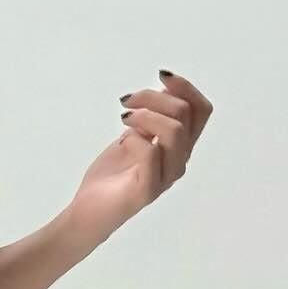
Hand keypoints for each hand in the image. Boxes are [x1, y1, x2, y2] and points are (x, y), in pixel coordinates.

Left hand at [67, 69, 212, 247]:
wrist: (87, 212)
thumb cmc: (110, 177)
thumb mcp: (132, 137)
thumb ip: (150, 119)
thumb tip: (161, 91)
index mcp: (179, 148)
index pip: (200, 111)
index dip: (185, 88)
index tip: (161, 75)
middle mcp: (178, 162)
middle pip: (186, 114)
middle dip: (155, 97)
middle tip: (127, 101)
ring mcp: (165, 177)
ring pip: (175, 130)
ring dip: (146, 114)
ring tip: (124, 117)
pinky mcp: (147, 190)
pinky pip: (151, 152)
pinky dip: (134, 138)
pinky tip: (121, 142)